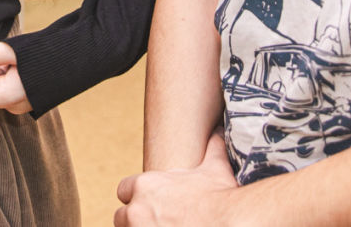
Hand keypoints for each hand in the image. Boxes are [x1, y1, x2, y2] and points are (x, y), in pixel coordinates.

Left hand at [115, 135, 239, 225]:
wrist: (229, 223)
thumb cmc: (220, 198)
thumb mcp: (214, 170)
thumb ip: (212, 149)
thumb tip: (219, 132)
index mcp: (146, 185)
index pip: (125, 190)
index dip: (136, 198)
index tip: (150, 204)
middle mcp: (136, 210)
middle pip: (122, 217)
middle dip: (135, 219)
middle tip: (156, 222)